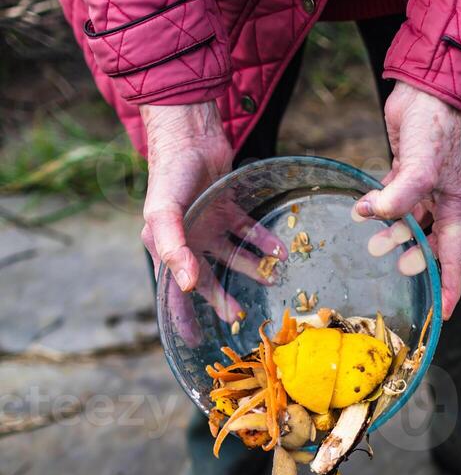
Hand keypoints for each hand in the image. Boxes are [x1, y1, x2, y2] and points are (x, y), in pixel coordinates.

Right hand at [140, 102, 286, 325]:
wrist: (190, 131)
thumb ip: (174, 249)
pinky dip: (263, 242)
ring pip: (232, 257)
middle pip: (206, 280)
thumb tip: (190, 286)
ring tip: (272, 280)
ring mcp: (208, 225)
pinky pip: (248, 232)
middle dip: (223, 300)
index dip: (182, 318)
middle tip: (242, 317)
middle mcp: (188, 240)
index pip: (173, 292)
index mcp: (167, 247)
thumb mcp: (164, 213)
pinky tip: (281, 252)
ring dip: (251, 269)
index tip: (193, 342)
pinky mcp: (227, 208)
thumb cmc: (170, 173)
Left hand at [355, 82, 460, 319]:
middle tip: (387, 262)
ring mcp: (421, 187)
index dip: (450, 286)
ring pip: (406, 223)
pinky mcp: (403, 172)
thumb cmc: (434, 127)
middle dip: (409, 256)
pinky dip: (378, 207)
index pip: (454, 256)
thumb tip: (376, 217)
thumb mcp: (421, 166)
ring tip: (370, 242)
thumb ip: (401, 196)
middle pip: (427, 243)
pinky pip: (391, 200)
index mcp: (454, 206)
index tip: (444, 314)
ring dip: (389, 233)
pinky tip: (362, 211)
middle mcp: (440, 200)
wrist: (425, 88)